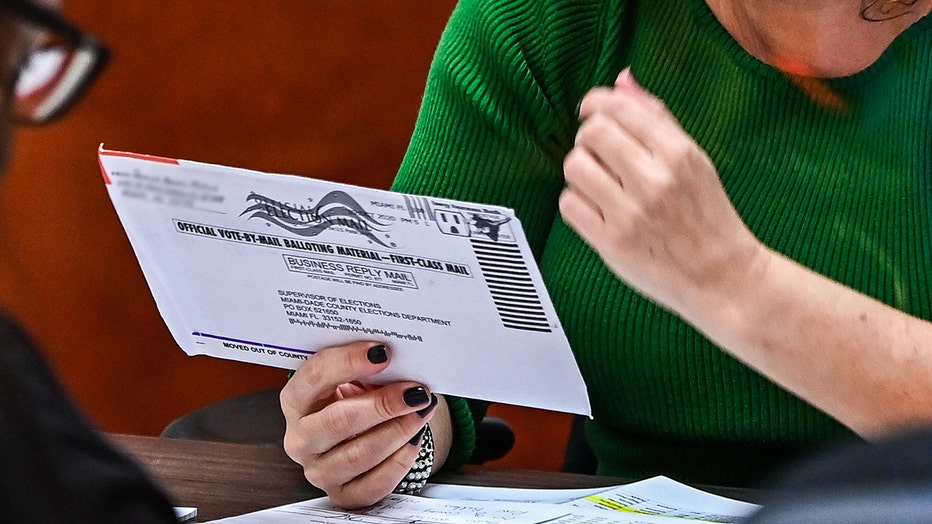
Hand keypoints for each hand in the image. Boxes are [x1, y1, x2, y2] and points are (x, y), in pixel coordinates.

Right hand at [280, 341, 437, 507]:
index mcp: (296, 401)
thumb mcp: (353, 378)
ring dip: (397, 431)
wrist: (358, 433)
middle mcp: (300, 439)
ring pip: (359, 455)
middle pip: (338, 421)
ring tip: (422, 411)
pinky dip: (398, 462)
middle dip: (382, 405)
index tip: (383, 353)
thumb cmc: (353, 399)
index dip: (348, 361)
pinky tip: (414, 440)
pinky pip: (373, 484)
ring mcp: (319, 471)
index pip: (314, 377)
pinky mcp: (342, 494)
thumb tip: (400, 360)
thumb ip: (366, 368)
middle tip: (415, 392)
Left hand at [559, 69, 769, 320]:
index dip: (595, 103)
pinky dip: (576, 202)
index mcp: (678, 154)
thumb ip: (657, 118)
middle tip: (598, 152)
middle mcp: (654, 181)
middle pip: (591, 134)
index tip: (590, 110)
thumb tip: (622, 80)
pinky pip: (570, 204)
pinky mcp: (611, 243)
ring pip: (575, 167)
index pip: (619, 109)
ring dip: (580, 170)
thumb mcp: (695, 159)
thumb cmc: (707, 217)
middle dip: (587, 138)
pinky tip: (595, 207)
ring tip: (598, 182)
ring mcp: (630, 214)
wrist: (722, 277)